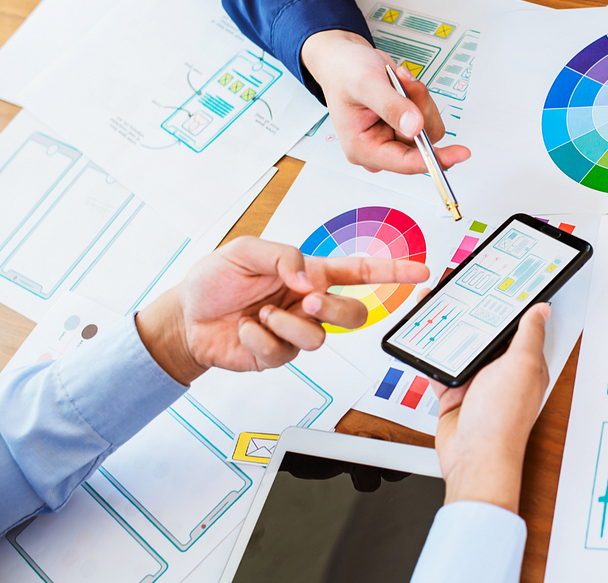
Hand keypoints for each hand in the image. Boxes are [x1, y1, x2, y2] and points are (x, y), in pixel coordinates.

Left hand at [136, 236, 428, 384]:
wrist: (186, 316)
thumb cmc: (216, 279)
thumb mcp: (247, 250)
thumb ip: (284, 256)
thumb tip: (309, 277)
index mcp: (311, 274)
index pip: (362, 273)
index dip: (394, 272)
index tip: (421, 271)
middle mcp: (309, 304)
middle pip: (354, 315)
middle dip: (335, 308)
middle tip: (307, 300)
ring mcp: (295, 332)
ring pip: (319, 338)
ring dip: (286, 324)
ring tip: (260, 314)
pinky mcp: (277, 356)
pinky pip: (284, 353)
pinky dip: (260, 338)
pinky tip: (245, 330)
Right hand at [301, 30, 469, 173]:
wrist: (346, 60)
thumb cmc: (346, 73)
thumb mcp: (366, 84)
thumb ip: (391, 106)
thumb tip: (415, 128)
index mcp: (363, 148)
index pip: (404, 162)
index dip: (433, 158)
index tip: (459, 154)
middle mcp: (380, 150)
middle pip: (421, 143)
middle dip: (419, 109)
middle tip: (404, 82)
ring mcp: (395, 140)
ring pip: (429, 130)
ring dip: (421, 100)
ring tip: (399, 79)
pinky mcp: (407, 130)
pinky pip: (430, 120)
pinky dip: (422, 99)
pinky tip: (405, 85)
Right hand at [431, 302, 550, 513]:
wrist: (474, 458)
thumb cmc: (503, 420)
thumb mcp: (522, 366)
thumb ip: (528, 336)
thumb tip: (542, 309)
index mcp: (524, 363)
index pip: (517, 325)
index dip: (506, 303)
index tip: (495, 283)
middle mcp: (502, 372)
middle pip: (485, 333)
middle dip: (471, 312)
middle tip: (457, 289)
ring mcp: (477, 383)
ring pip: (460, 347)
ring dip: (448, 329)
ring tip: (436, 306)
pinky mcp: (455, 394)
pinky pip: (440, 368)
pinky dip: (431, 355)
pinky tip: (424, 339)